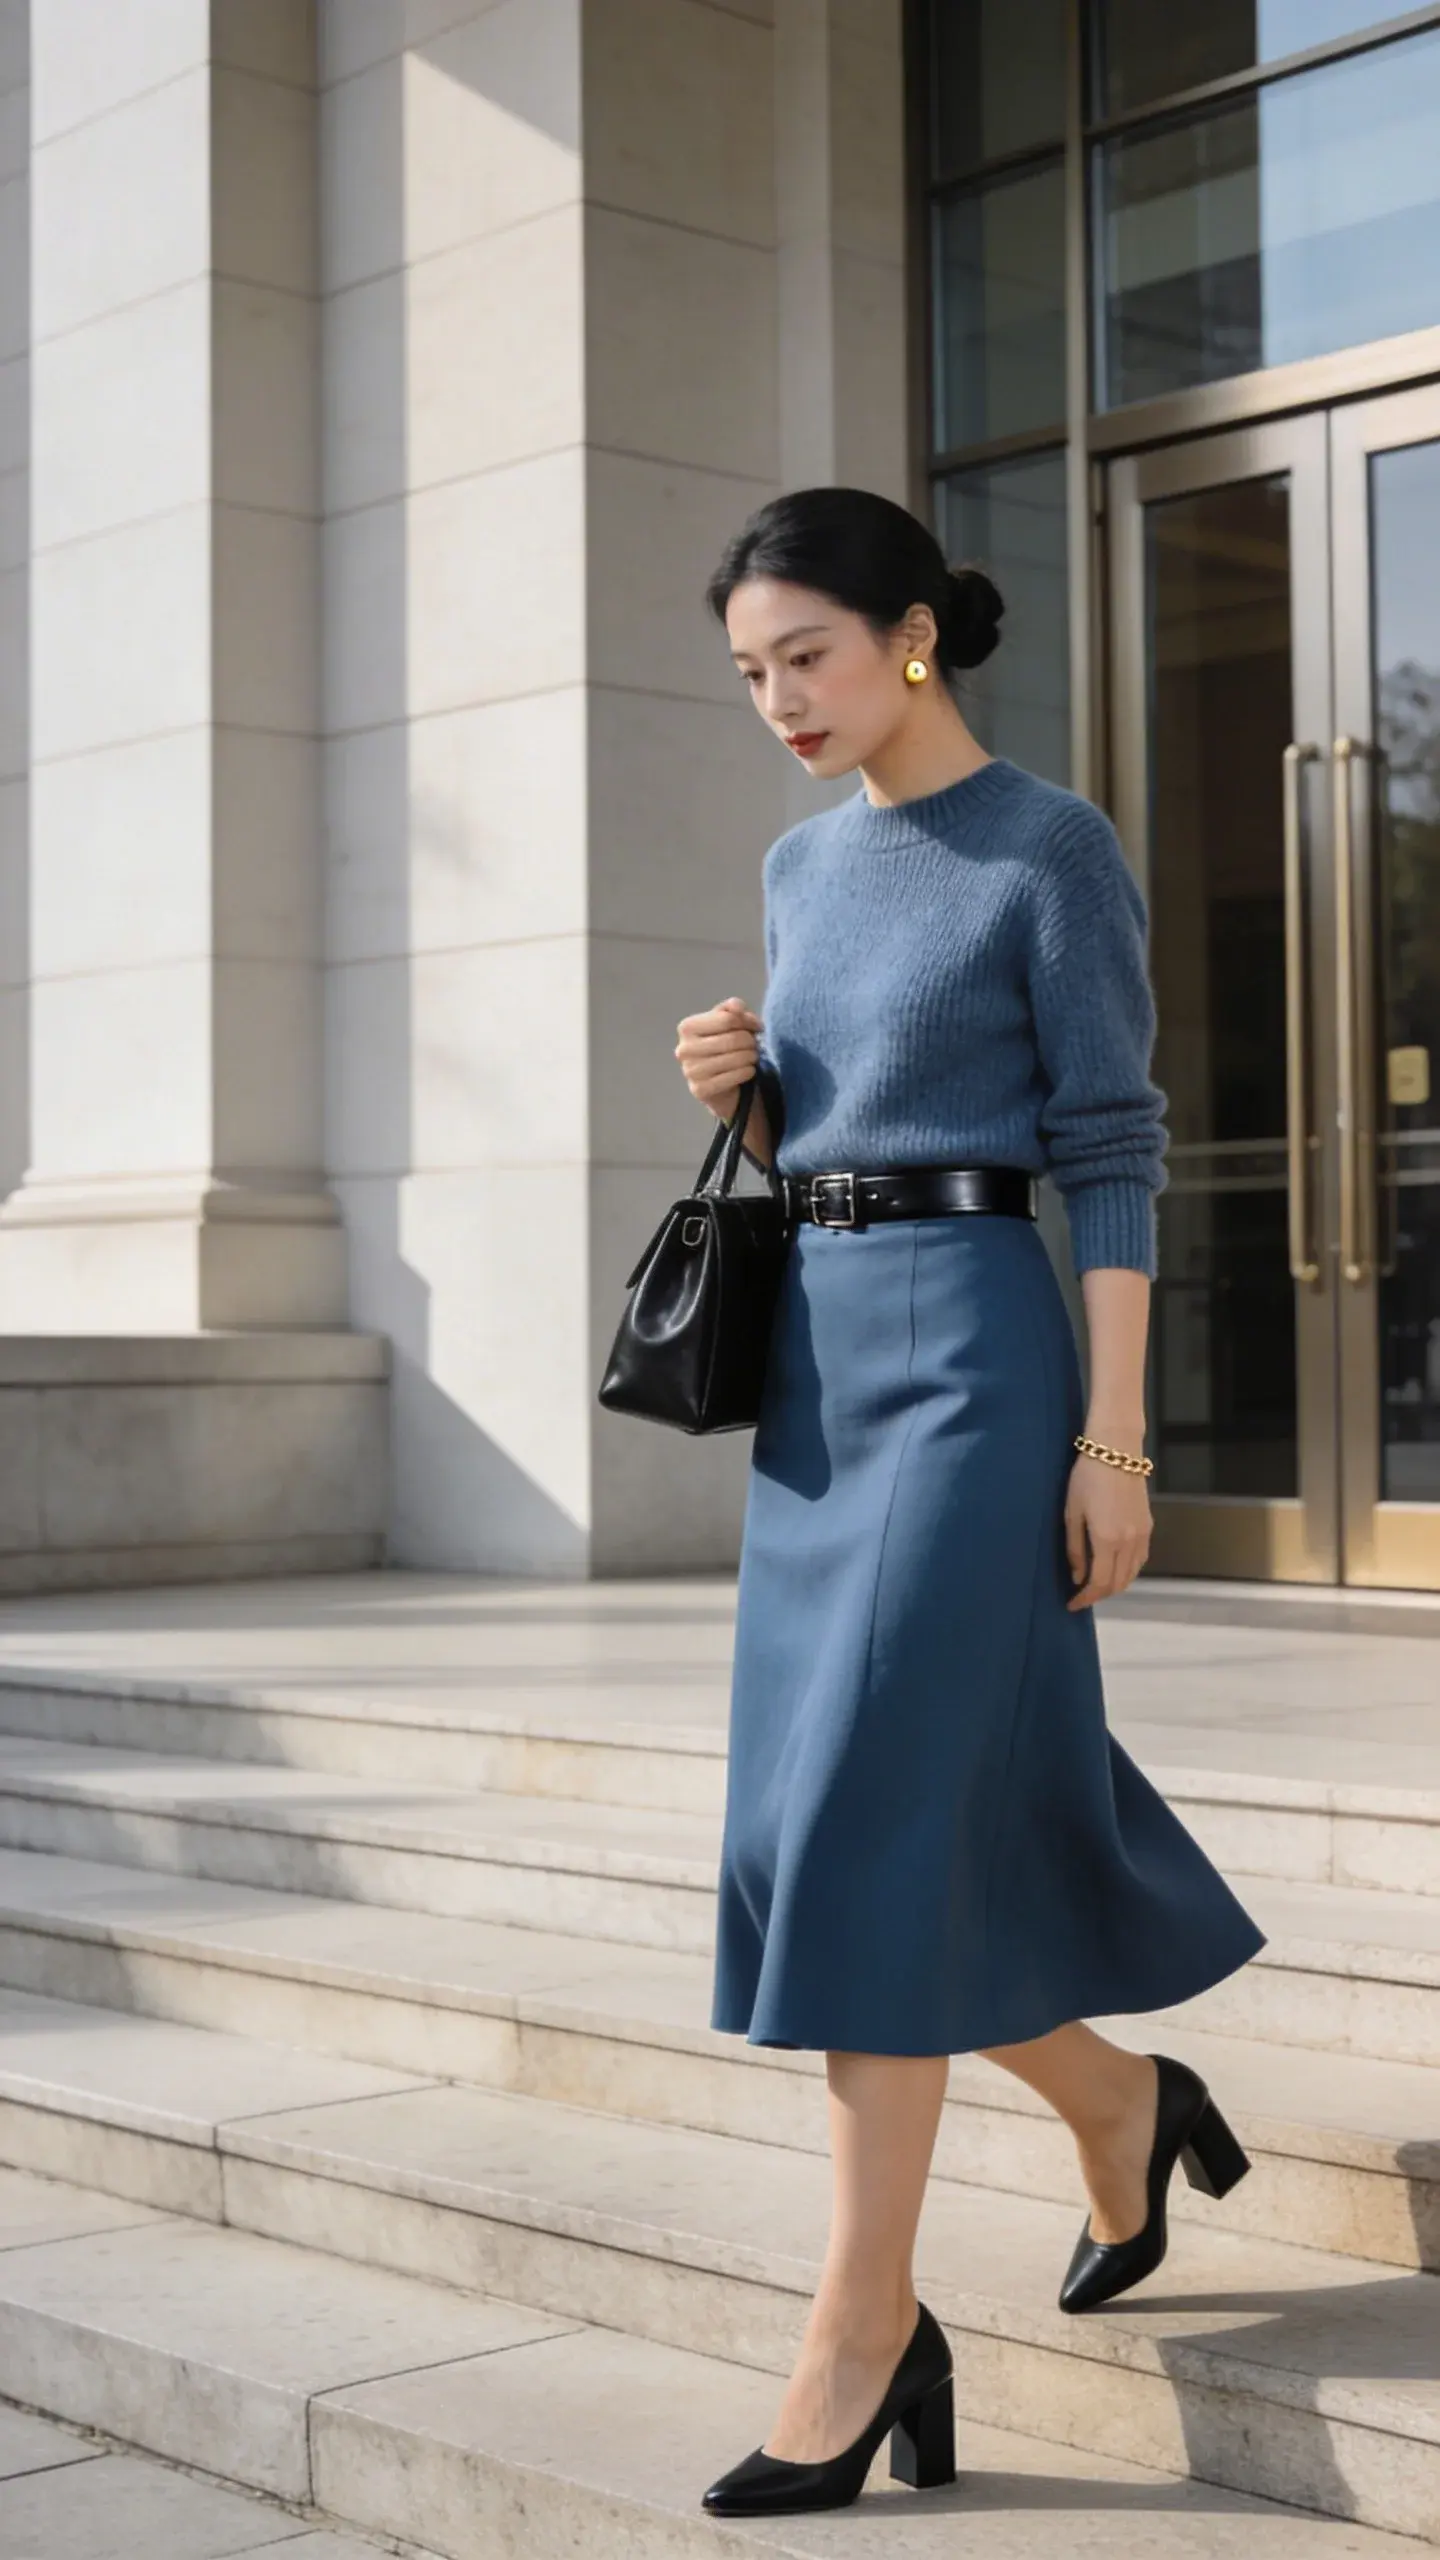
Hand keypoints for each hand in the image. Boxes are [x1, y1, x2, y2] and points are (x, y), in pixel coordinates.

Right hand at [676, 996, 763, 1114]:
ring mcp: (690, 1071)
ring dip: (752, 1057)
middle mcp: (684, 1049)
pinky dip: (748, 1072)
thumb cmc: (722, 1047)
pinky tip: (747, 1071)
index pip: (728, 1019)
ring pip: (736, 1058)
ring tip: (751, 1057)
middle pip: (734, 1039)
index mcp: (687, 1027)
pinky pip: (734, 1077)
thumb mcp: (726, 1022)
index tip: (757, 1028)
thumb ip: (732, 1009)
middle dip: (751, 1042)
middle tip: (755, 1046)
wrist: (716, 1084)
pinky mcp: (701, 1090)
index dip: (748, 1022)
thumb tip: (738, 1007)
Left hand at [1064, 1442, 1151, 1608]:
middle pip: (1118, 1583)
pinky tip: (1114, 1567)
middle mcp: (1129, 1542)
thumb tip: (1077, 1576)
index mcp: (1107, 1540)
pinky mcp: (1148, 1526)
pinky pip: (1140, 1560)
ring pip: (1132, 1574)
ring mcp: (1142, 1535)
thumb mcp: (1072, 1512)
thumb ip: (1074, 1548)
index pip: (1099, 1583)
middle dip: (1099, 1595)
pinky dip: (1128, 1571)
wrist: (1116, 1450)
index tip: (1071, 1604)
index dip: (1085, 1598)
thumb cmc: (1086, 1477)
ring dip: (1115, 1585)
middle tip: (1081, 1596)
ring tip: (1095, 1584)